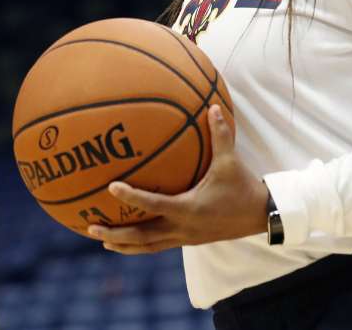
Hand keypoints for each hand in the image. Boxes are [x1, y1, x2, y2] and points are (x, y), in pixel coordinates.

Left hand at [90, 105, 268, 253]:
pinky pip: (157, 245)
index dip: (131, 197)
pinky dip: (139, 243)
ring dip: (123, 244)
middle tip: (90, 227)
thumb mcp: (231, 162)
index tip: (111, 187)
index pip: (153, 204)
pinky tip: (126, 238)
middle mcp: (182, 227)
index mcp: (189, 208)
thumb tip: (212, 105)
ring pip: (147, 246)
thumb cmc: (243, 188)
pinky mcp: (187, 240)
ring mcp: (184, 238)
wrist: (261, 217)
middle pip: (141, 237)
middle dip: (115, 234)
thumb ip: (220, 135)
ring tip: (100, 240)